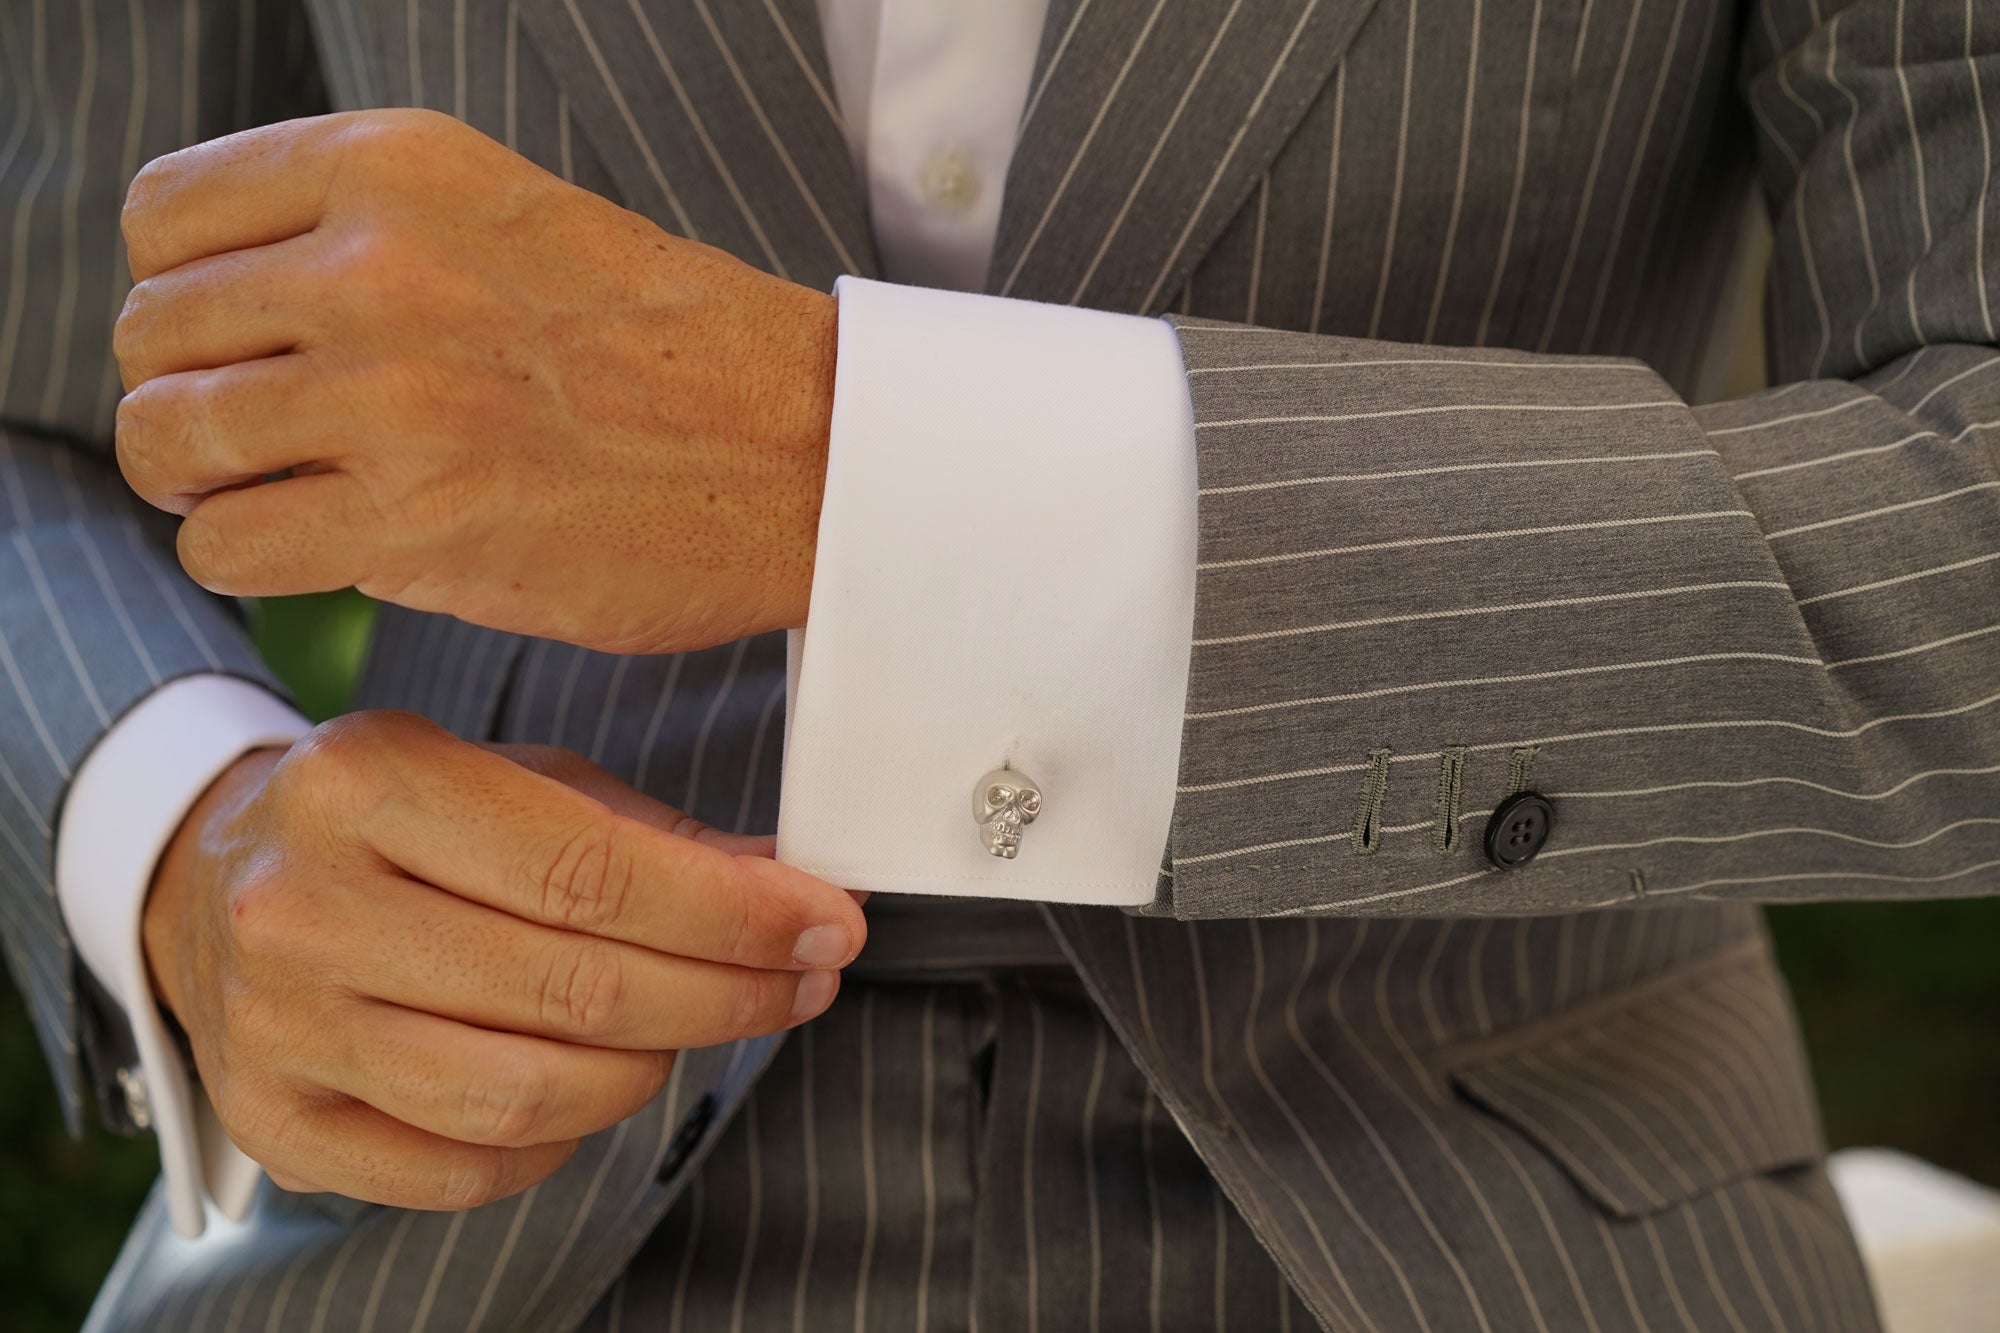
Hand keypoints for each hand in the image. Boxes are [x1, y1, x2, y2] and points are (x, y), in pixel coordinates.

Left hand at [113, 109, 835, 653]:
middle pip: (152, 334)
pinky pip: (225, 546)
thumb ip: (366, 235)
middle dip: (196, 394)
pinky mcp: (414, 521)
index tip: (247, 342)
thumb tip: (227, 310)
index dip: (189, 293)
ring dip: (211, 484)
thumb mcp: (512, 217)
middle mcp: (378, 264)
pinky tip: (326, 549)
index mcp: (398, 165)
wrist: (808, 450)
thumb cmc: (675, 349)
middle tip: (275, 436)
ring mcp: (391, 394)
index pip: (165, 216)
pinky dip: (252, 560)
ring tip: (290, 494)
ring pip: (167, 441)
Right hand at [142, 710, 865, 1209]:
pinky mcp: (277, 1123)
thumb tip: (797, 891)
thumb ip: (652, 837)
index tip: (827, 925)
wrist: (215, 878)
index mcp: (368, 779)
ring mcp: (279, 1026)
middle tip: (803, 982)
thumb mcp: (516, 778)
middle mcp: (304, 905)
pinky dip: (562, 1140)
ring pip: (526, 1095)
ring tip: (691, 1024)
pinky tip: (590, 1084)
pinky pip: (467, 1168)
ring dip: (651, 1070)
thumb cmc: (399, 822)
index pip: (592, 873)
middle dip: (727, 994)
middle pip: (575, 990)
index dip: (734, 914)